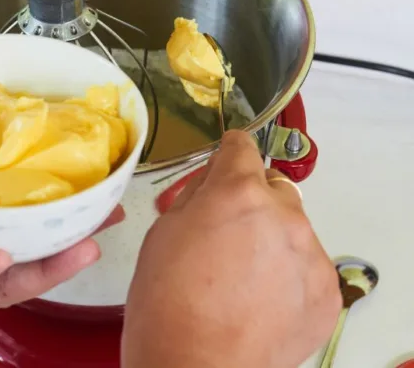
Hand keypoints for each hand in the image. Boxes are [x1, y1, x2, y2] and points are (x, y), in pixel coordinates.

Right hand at [122, 130, 340, 367]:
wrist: (193, 367)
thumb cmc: (166, 295)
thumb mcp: (164, 229)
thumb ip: (197, 196)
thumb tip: (214, 185)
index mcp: (239, 191)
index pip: (242, 147)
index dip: (229, 152)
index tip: (223, 164)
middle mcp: (284, 214)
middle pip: (273, 187)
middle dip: (251, 199)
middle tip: (228, 232)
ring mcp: (312, 255)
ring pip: (293, 228)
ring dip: (272, 237)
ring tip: (246, 274)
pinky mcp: (327, 294)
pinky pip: (307, 266)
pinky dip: (288, 274)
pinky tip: (263, 299)